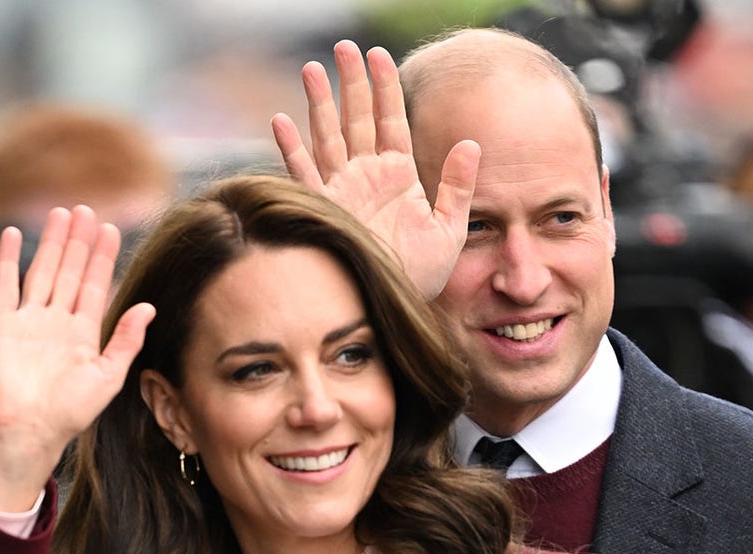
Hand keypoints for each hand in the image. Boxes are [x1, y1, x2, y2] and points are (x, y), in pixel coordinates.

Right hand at [0, 206, 154, 510]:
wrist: (28, 432)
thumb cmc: (70, 413)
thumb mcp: (109, 376)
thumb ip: (127, 340)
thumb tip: (148, 307)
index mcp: (83, 333)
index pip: (94, 284)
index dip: (102, 257)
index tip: (110, 228)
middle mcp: (57, 322)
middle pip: (69, 271)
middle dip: (78, 241)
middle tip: (86, 209)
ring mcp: (28, 321)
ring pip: (42, 271)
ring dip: (50, 242)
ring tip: (59, 213)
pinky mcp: (1, 325)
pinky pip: (5, 286)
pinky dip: (8, 260)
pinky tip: (14, 234)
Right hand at [272, 39, 479, 299]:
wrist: (394, 306)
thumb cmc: (422, 275)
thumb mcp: (450, 228)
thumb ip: (458, 185)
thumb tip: (471, 143)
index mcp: (398, 175)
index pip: (392, 120)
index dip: (386, 87)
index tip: (379, 55)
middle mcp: (367, 177)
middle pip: (357, 119)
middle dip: (351, 83)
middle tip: (345, 48)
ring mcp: (342, 191)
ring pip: (328, 136)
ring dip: (319, 103)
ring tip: (312, 69)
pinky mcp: (323, 210)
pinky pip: (303, 174)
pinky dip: (291, 148)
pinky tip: (281, 121)